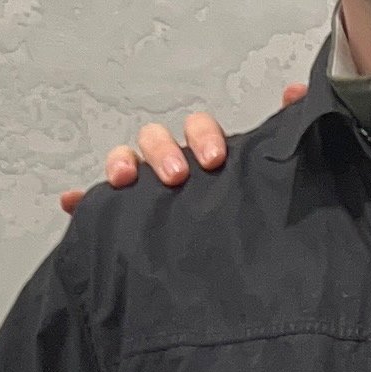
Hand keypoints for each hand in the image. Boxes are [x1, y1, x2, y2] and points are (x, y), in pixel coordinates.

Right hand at [58, 83, 305, 214]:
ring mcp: (148, 189)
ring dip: (123, 162)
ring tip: (125, 180)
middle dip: (164, 151)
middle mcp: (176, 167)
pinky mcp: (123, 216)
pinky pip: (95, 204)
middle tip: (178, 176)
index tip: (215, 159)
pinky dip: (82, 201)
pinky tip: (72, 204)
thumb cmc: (247, 216)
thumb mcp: (267, 177)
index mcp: (209, 158)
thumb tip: (298, 93)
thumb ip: (282, 136)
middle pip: (157, 139)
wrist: (241, 278)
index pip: (199, 131)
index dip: (202, 137)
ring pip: (127, 160)